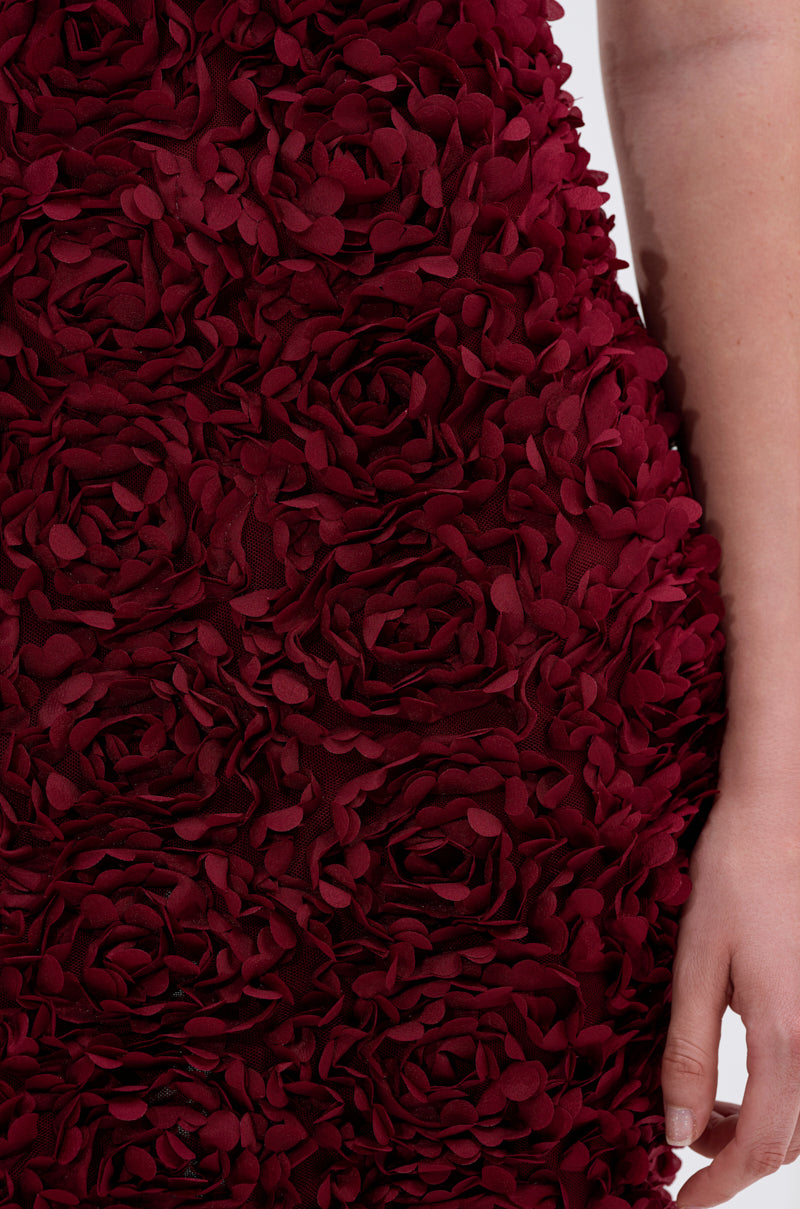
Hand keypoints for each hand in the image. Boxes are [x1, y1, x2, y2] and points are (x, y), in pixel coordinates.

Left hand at [661, 797, 799, 1206]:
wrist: (778, 821)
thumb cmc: (734, 878)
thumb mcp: (695, 962)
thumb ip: (688, 1051)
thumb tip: (677, 1133)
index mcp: (785, 1037)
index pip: (760, 1149)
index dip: (718, 1188)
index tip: (678, 1205)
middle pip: (787, 1140)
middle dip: (732, 1161)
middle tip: (680, 1154)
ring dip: (753, 1130)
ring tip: (701, 1115)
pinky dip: (773, 1096)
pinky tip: (736, 1079)